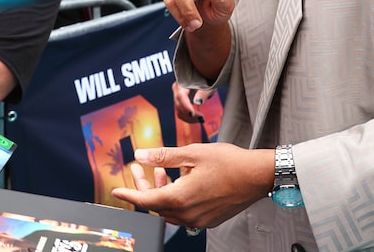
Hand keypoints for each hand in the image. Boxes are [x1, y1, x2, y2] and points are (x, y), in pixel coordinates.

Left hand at [112, 143, 271, 229]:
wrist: (257, 176)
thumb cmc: (229, 163)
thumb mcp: (192, 153)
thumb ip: (164, 156)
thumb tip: (141, 156)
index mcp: (180, 198)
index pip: (145, 200)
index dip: (129, 194)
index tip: (116, 190)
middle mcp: (188, 214)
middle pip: (156, 205)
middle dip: (145, 187)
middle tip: (140, 169)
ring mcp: (199, 220)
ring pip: (170, 209)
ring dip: (162, 191)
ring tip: (162, 170)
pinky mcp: (209, 220)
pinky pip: (185, 213)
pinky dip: (177, 198)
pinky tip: (181, 180)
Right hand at [172, 83, 212, 122]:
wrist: (204, 79)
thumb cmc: (208, 81)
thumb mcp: (208, 86)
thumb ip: (203, 94)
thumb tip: (198, 102)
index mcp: (183, 82)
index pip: (181, 96)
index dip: (185, 106)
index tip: (192, 114)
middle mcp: (177, 89)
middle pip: (179, 105)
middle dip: (190, 115)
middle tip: (202, 118)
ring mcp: (177, 97)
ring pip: (179, 111)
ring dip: (190, 118)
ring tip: (202, 119)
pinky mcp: (180, 103)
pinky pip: (181, 113)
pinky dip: (189, 118)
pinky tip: (198, 119)